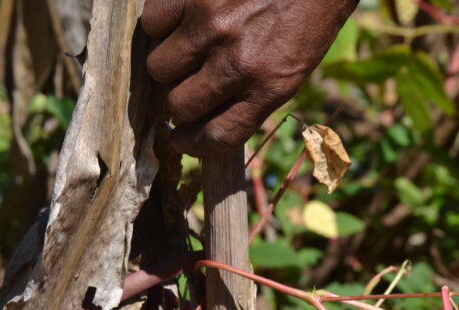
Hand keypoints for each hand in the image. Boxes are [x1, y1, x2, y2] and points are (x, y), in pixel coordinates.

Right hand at [141, 0, 356, 156]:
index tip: (182, 140)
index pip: (217, 136)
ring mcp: (211, 28)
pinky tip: (182, 19)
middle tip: (186, 87)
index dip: (194, 144)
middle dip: (180, 102)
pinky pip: (152, 24)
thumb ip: (254, 95)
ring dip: (169, 64)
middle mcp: (237, 63)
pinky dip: (161, 26)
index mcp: (269, 88)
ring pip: (159, 68)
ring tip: (187, 49)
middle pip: (179, 105)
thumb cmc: (306, 17)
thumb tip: (208, 119)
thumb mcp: (294, 67)